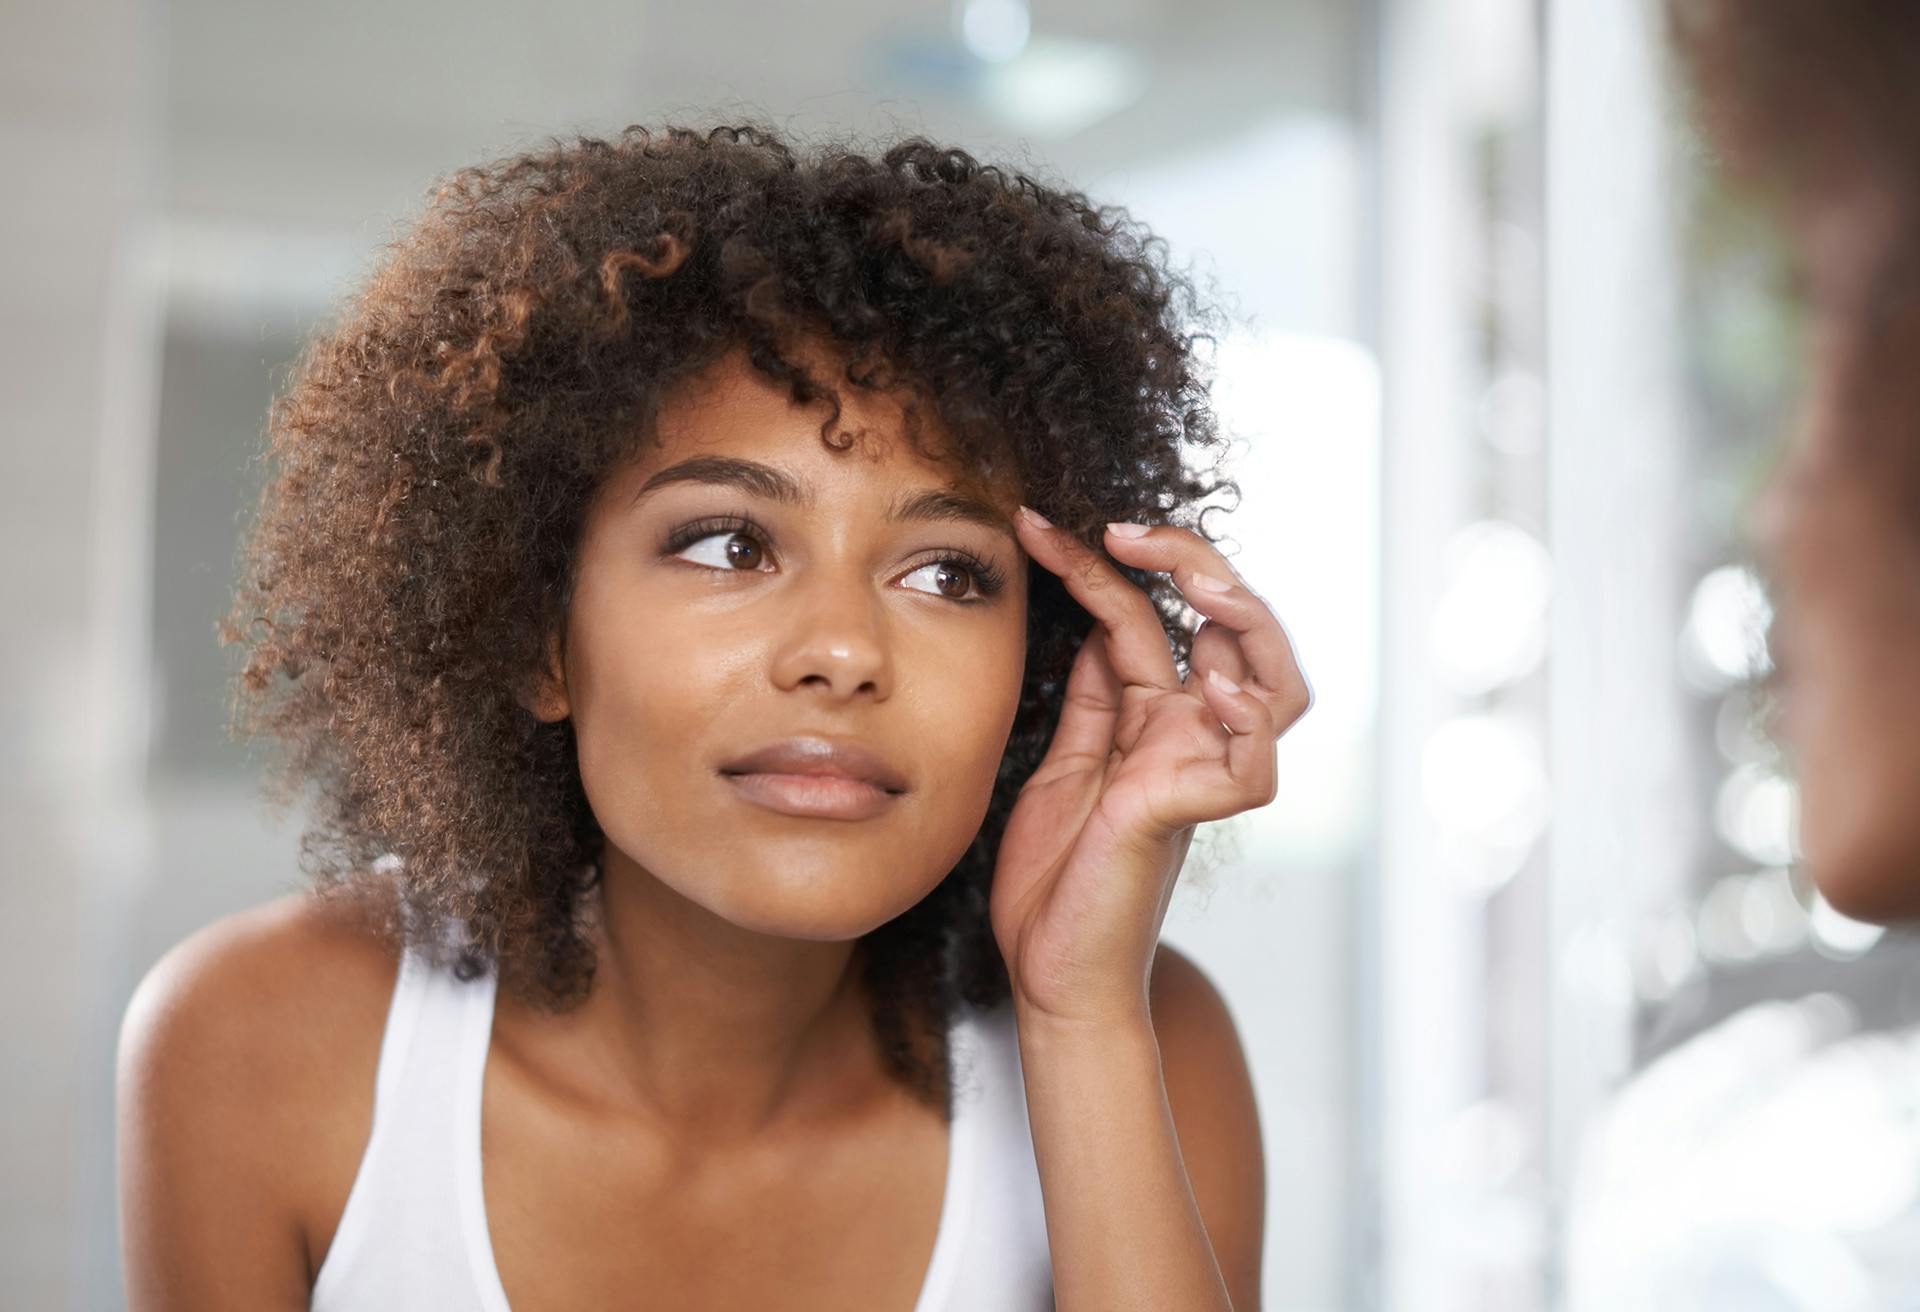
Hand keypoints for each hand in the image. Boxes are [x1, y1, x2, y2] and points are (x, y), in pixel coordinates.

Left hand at [990, 508, 1311, 1028]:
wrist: (1049, 974)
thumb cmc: (1057, 880)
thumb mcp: (1062, 762)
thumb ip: (1092, 697)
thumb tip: (1098, 621)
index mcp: (1152, 719)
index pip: (1147, 617)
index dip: (1103, 564)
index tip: (1038, 525)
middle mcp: (1188, 737)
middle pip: (1236, 630)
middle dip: (1195, 565)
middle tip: (1128, 531)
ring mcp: (1198, 773)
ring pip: (1275, 683)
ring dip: (1243, 621)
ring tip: (1194, 583)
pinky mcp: (1191, 815)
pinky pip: (1252, 763)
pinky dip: (1245, 719)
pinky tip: (1209, 686)